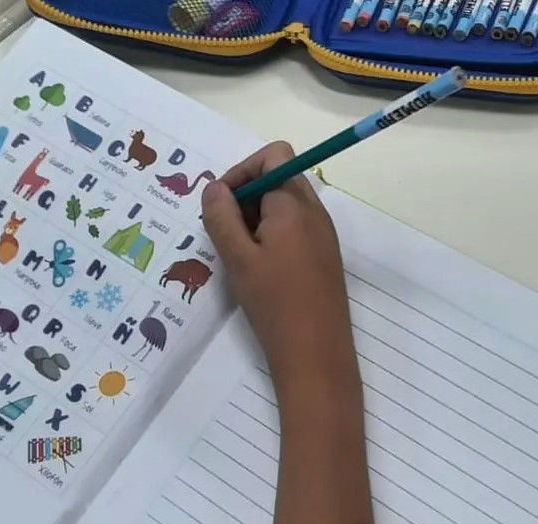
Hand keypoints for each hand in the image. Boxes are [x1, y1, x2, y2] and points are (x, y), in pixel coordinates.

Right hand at [202, 142, 356, 383]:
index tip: (219, 205)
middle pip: (278, 179)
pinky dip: (271, 238)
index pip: (272, 156)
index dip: (241, 171)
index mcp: (295, 203)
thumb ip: (222, 217)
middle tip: (224, 233)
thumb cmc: (274, 302)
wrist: (316, 353)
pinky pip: (294, 231)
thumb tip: (214, 188)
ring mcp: (322, 236)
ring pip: (284, 207)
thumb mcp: (237, 257)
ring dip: (256, 220)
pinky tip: (257, 271)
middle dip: (245, 197)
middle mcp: (315, 212)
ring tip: (238, 255)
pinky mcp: (323, 258)